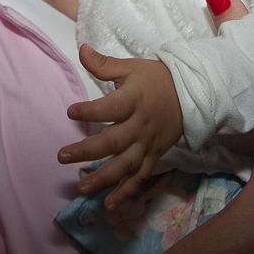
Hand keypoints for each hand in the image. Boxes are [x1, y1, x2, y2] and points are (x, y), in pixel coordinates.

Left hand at [57, 44, 183, 209]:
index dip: (91, 110)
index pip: (111, 107)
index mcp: (135, 99)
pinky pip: (141, 177)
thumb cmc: (155, 79)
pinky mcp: (154, 156)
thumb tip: (81, 49)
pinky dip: (126, 192)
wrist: (191, 94)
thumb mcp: (131, 67)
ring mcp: (148, 143)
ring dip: (103, 178)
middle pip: (114, 141)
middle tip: (62, 156)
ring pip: (126, 165)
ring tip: (81, 188)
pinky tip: (109, 204)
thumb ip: (104, 64)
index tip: (70, 112)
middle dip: (87, 151)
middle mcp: (141, 124)